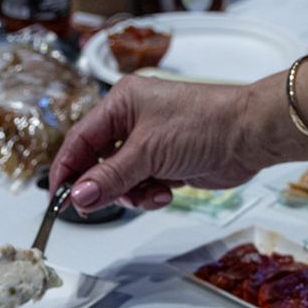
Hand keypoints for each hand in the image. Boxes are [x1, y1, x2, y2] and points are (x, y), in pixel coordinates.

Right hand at [51, 54, 307, 213]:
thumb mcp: (148, 152)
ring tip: (153, 194)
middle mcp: (133, 120)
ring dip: (132, 192)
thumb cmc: (204, 124)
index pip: (80, 139)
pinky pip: (144, 184)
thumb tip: (78, 197)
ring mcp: (151, 142)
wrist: (249, 135)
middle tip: (103, 204)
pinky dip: (150, 194)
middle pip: (99, 162)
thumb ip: (110, 176)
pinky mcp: (168, 162)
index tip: (58, 196)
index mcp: (121, 103)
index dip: (67, 169)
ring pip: (121, 178)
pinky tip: (167, 193)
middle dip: (106, 185)